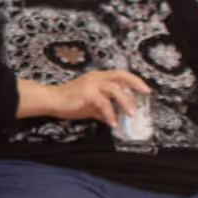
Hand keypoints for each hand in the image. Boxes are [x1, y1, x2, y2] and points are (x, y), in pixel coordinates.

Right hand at [32, 68, 153, 126]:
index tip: (144, 88)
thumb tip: (115, 117)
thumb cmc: (68, 102)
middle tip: (145, 92)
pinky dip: (110, 114)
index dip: (133, 80)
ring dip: (125, 101)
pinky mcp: (87, 94)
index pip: (119, 75)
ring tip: (131, 114)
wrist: (51, 100)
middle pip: (120, 75)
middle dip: (135, 82)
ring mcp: (91, 84)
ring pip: (114, 88)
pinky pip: (103, 103)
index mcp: (97, 77)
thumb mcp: (90, 105)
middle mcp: (96, 78)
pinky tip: (113, 123)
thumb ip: (103, 109)